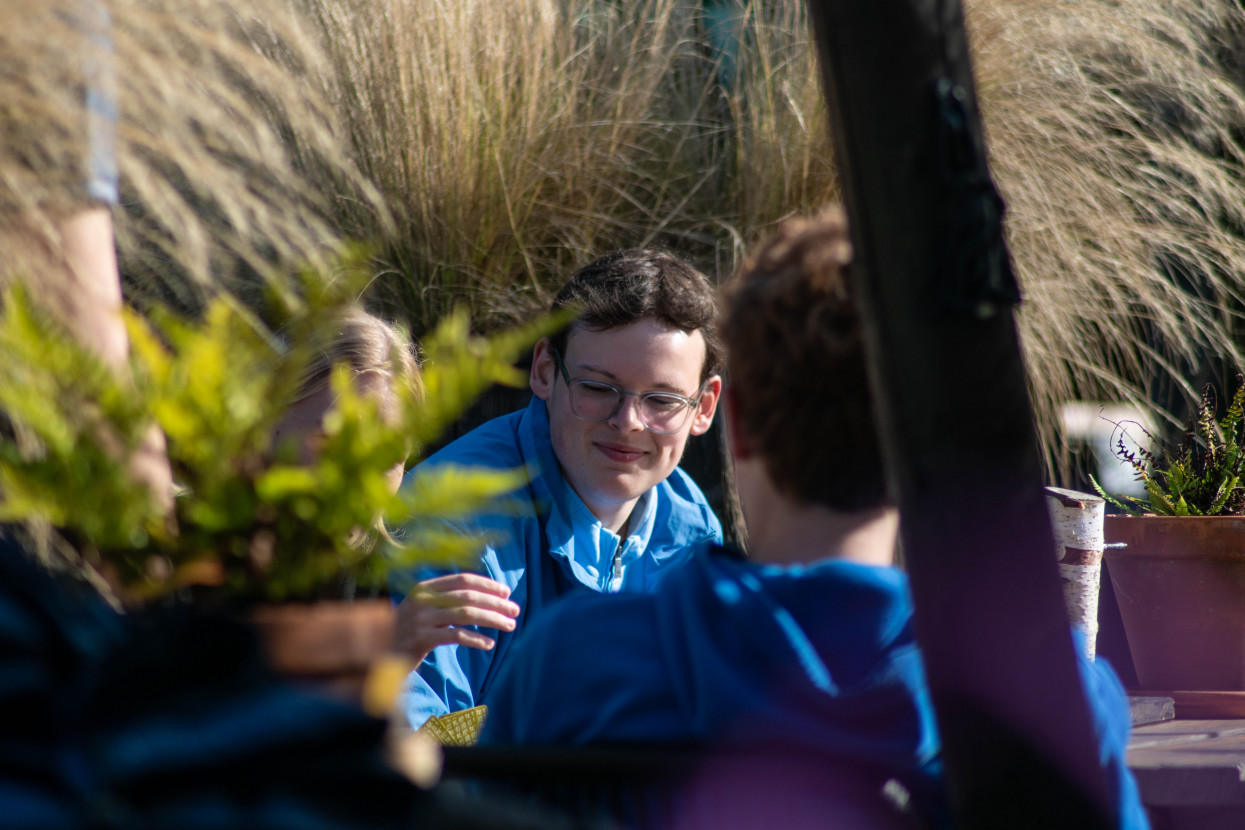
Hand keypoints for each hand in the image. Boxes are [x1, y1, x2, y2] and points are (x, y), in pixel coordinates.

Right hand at [394, 573, 519, 666]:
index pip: (463, 579)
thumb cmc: (409, 631)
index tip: (506, 592)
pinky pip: (456, 636)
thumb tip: (486, 596)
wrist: (379, 653)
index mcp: (425, 588)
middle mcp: (422, 600)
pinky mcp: (420, 639)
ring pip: (465, 614)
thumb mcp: (424, 609)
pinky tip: (489, 644)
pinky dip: (476, 639)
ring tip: (510, 626)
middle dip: (495, 602)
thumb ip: (447, 600)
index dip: (487, 584)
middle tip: (515, 610)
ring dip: (492, 619)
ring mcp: (420, 619)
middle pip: (467, 596)